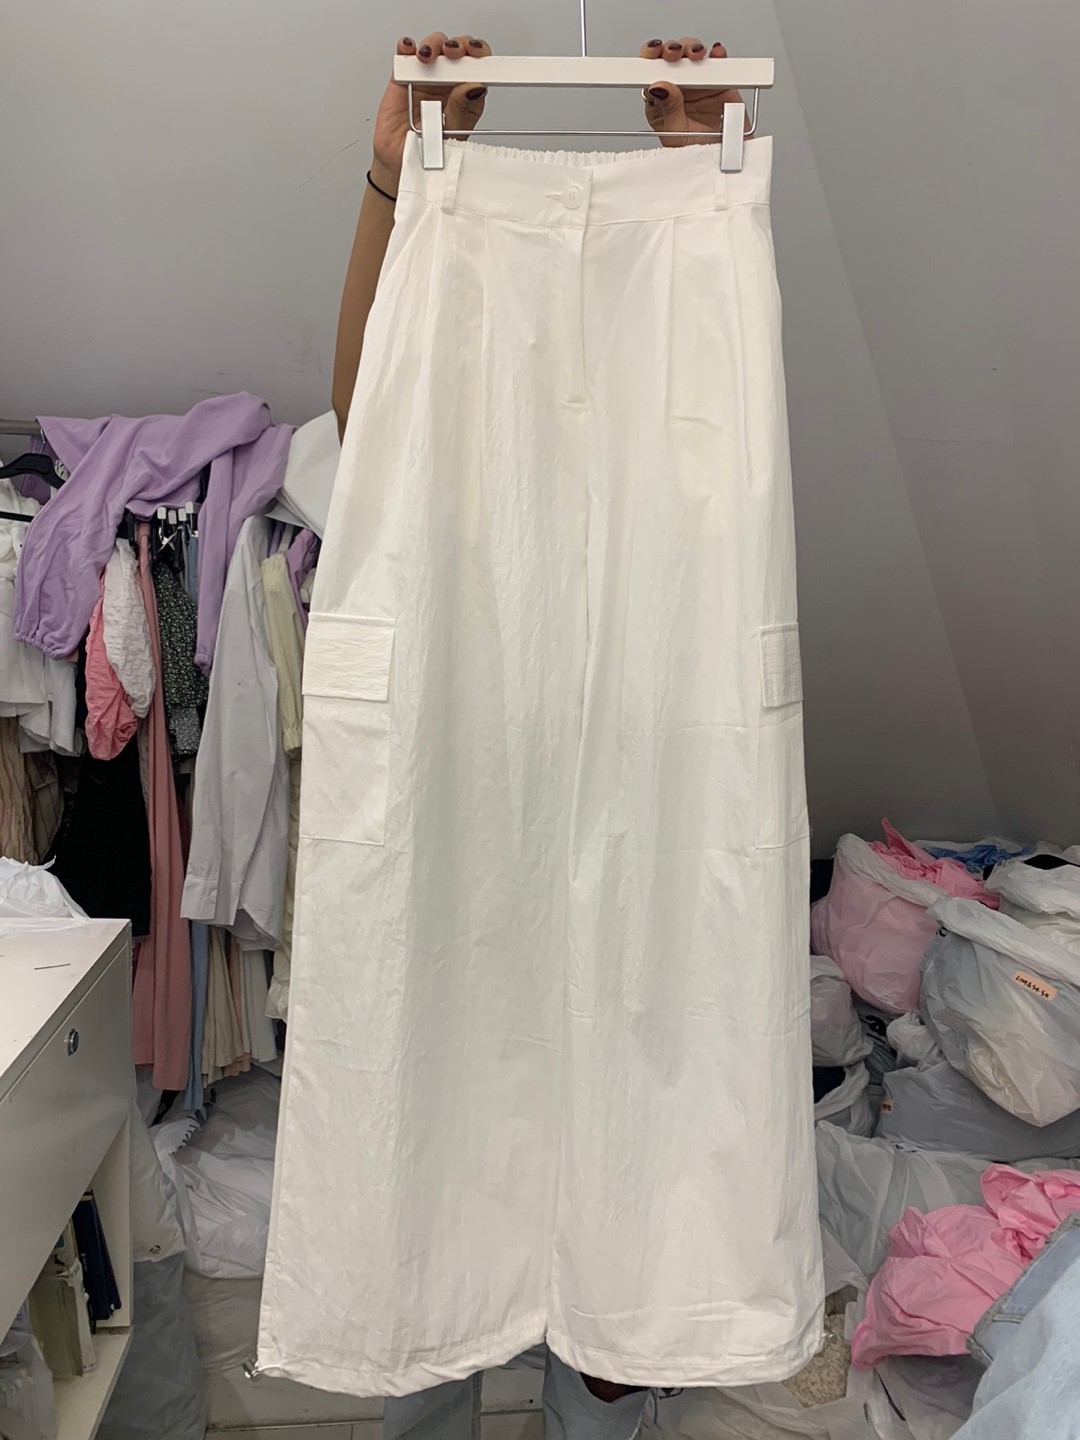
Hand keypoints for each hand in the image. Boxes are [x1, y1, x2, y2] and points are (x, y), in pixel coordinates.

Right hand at [371, 33, 491, 193]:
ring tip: (429, 56)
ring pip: (435, 47)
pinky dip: (407, 47)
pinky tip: (409, 49)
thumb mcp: (452, 136)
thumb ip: (462, 110)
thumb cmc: (430, 154)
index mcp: (467, 97)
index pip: (479, 68)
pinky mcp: (404, 78)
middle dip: (460, 45)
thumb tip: (473, 86)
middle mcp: (448, 84)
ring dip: (434, 44)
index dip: (481, 56)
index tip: (479, 55)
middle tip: (454, 54)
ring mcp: (426, 78)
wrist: (402, 165)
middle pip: (459, 51)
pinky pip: (406, 56)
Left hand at [639, 38, 746, 146]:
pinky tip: (715, 53)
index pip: (649, 73)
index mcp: (660, 101)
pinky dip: (717, 54)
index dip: (649, 58)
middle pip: (669, 58)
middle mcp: (678, 89)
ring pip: (690, 55)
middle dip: (670, 49)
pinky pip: (717, 62)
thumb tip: (660, 86)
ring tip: (695, 54)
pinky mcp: (719, 82)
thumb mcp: (675, 134)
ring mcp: (698, 83)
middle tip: (674, 53)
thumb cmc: (695, 152)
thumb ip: (668, 109)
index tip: (651, 53)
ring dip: (691, 47)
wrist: (723, 159)